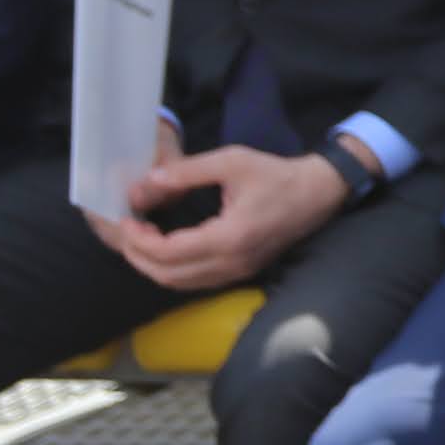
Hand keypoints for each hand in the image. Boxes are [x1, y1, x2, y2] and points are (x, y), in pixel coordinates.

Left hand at [93, 142, 353, 294]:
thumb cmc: (275, 174)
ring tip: (141, 239)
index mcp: (229, 236)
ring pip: (180, 283)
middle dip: (139, 256)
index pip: (168, 253)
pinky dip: (172, 269)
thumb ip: (186, 171)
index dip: (139, 241)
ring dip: (153, 266)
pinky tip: (165, 247)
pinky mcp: (241, 271)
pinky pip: (195, 281)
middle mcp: (232, 262)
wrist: (317, 193)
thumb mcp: (231, 161)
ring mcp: (237, 271)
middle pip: (168, 275)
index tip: (126, 219)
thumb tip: (146, 183)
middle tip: (127, 232)